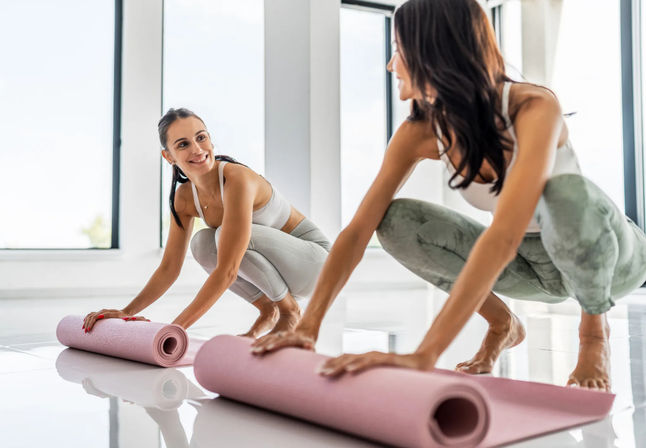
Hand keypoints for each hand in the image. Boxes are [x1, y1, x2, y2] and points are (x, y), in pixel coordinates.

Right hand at [83, 309, 149, 332]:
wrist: (127, 312)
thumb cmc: (127, 318)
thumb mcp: (128, 320)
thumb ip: (130, 321)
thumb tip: (136, 323)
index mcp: (110, 313)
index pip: (97, 316)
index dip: (92, 323)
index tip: (89, 330)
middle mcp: (105, 311)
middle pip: (93, 315)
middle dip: (88, 323)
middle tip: (86, 332)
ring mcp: (103, 311)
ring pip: (91, 314)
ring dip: (86, 321)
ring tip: (83, 329)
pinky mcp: (101, 313)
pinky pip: (92, 314)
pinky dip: (87, 318)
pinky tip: (84, 322)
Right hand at [251, 329, 316, 354]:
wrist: (303, 325)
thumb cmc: (308, 339)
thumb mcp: (310, 342)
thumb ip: (309, 346)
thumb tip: (310, 347)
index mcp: (293, 337)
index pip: (283, 340)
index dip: (276, 344)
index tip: (269, 348)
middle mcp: (284, 335)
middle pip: (272, 339)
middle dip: (263, 345)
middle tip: (256, 351)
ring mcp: (279, 334)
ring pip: (267, 338)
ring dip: (259, 344)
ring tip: (252, 350)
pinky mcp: (276, 335)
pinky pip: (266, 338)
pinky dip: (259, 341)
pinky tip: (252, 345)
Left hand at [317, 351, 436, 376]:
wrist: (422, 362)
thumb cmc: (400, 372)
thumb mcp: (382, 377)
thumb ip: (370, 380)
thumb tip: (356, 392)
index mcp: (367, 358)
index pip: (345, 359)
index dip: (332, 364)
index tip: (318, 372)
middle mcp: (371, 355)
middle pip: (346, 358)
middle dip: (331, 365)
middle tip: (318, 373)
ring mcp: (380, 356)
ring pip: (355, 358)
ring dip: (340, 365)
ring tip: (328, 372)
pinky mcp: (389, 359)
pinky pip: (372, 362)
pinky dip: (360, 365)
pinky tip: (350, 370)